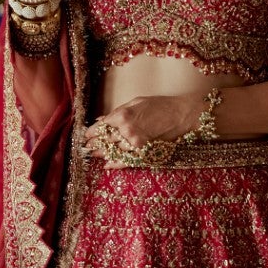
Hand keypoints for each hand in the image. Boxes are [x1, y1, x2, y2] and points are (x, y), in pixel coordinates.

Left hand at [83, 91, 202, 155]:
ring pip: (112, 151)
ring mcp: (135, 143)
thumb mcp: (137, 102)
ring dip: (102, 154)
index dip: (91, 132)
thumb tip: (102, 119)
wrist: (181, 115)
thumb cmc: (160, 105)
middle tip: (86, 147)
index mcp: (123, 114)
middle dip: (94, 144)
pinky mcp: (143, 152)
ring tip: (94, 155)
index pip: (101, 126)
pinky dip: (115, 164)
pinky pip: (125, 161)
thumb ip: (118, 111)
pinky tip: (107, 165)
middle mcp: (126, 129)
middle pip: (104, 140)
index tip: (86, 135)